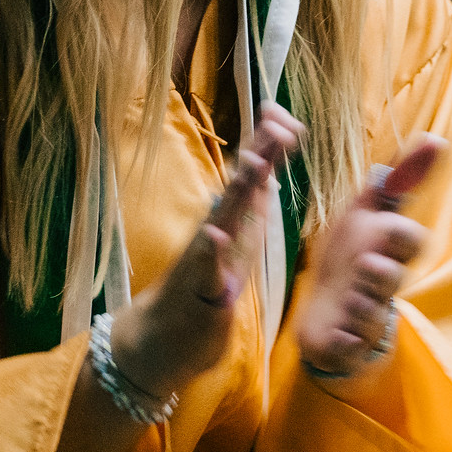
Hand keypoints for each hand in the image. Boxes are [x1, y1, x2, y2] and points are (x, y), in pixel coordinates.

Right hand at [110, 104, 304, 401]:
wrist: (165, 337)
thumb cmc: (207, 284)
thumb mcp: (240, 236)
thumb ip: (252, 197)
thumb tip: (266, 156)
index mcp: (234, 219)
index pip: (254, 174)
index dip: (270, 145)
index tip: (285, 114)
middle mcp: (218, 230)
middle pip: (240, 185)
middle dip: (260, 153)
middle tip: (279, 123)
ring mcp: (205, 259)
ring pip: (222, 220)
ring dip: (237, 192)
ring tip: (254, 164)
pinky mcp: (199, 292)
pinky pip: (205, 272)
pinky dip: (210, 253)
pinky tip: (215, 235)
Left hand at [288, 134, 444, 384]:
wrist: (324, 313)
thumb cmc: (348, 257)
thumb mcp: (363, 213)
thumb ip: (394, 180)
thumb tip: (436, 140)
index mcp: (387, 249)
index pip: (410, 236)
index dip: (404, 228)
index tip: (392, 216)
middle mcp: (384, 279)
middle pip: (400, 272)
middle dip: (390, 261)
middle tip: (370, 256)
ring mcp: (370, 312)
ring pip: (379, 308)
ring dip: (368, 296)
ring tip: (354, 288)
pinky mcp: (352, 342)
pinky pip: (356, 343)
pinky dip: (350, 336)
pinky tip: (342, 330)